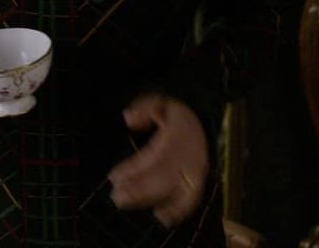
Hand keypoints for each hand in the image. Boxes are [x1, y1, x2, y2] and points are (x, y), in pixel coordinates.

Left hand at [106, 93, 208, 226]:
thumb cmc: (175, 115)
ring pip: (174, 190)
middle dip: (139, 189)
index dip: (133, 168)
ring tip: (127, 205)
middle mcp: (188, 155)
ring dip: (151, 199)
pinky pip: (192, 199)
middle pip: (162, 177)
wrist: (204, 121)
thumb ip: (144, 107)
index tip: (113, 177)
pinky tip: (162, 218)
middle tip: (117, 197)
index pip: (153, 155)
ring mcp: (195, 171)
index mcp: (178, 135)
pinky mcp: (198, 181)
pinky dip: (180, 210)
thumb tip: (129, 119)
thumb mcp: (160, 102)